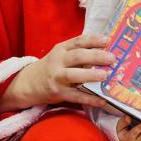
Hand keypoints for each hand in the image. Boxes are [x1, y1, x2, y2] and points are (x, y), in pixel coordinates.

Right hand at [0, 34, 116, 112]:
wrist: (28, 84)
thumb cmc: (51, 67)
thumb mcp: (60, 55)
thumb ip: (78, 52)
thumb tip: (105, 52)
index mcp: (61, 49)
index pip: (78, 41)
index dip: (93, 40)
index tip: (108, 41)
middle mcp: (58, 61)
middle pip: (78, 56)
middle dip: (96, 56)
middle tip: (111, 59)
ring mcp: (57, 78)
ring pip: (74, 75)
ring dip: (90, 75)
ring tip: (105, 76)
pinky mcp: (58, 93)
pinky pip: (76, 96)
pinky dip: (89, 99)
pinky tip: (102, 100)